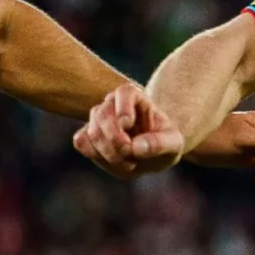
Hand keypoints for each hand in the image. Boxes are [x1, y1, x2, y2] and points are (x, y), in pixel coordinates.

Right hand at [70, 84, 186, 178]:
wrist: (153, 153)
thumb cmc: (165, 142)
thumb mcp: (174, 143)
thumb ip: (160, 143)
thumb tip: (137, 147)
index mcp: (135, 97)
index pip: (124, 92)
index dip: (123, 107)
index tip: (127, 124)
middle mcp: (113, 104)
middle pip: (103, 113)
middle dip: (114, 139)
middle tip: (130, 154)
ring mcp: (98, 119)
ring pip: (92, 130)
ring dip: (108, 152)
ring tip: (128, 163)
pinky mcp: (88, 136)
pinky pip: (80, 141)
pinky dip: (94, 153)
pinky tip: (111, 161)